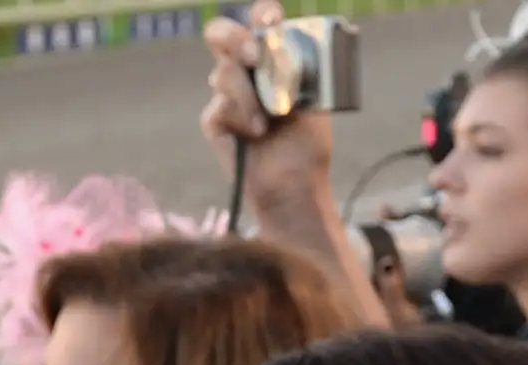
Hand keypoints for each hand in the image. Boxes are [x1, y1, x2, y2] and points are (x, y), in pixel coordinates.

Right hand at [200, 4, 334, 219]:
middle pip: (219, 33)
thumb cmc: (306, 142)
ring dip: (248, 95)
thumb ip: (298, 66)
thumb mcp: (312, 98)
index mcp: (270, 58)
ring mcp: (226, 95)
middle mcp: (244, 71)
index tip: (271, 21)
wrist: (296, 184)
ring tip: (270, 119)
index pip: (258, 21)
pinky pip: (220, 106)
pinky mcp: (215, 120)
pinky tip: (257, 133)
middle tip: (254, 59)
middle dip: (235, 39)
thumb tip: (282, 41)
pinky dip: (243, 117)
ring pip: (223, 73)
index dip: (262, 13)